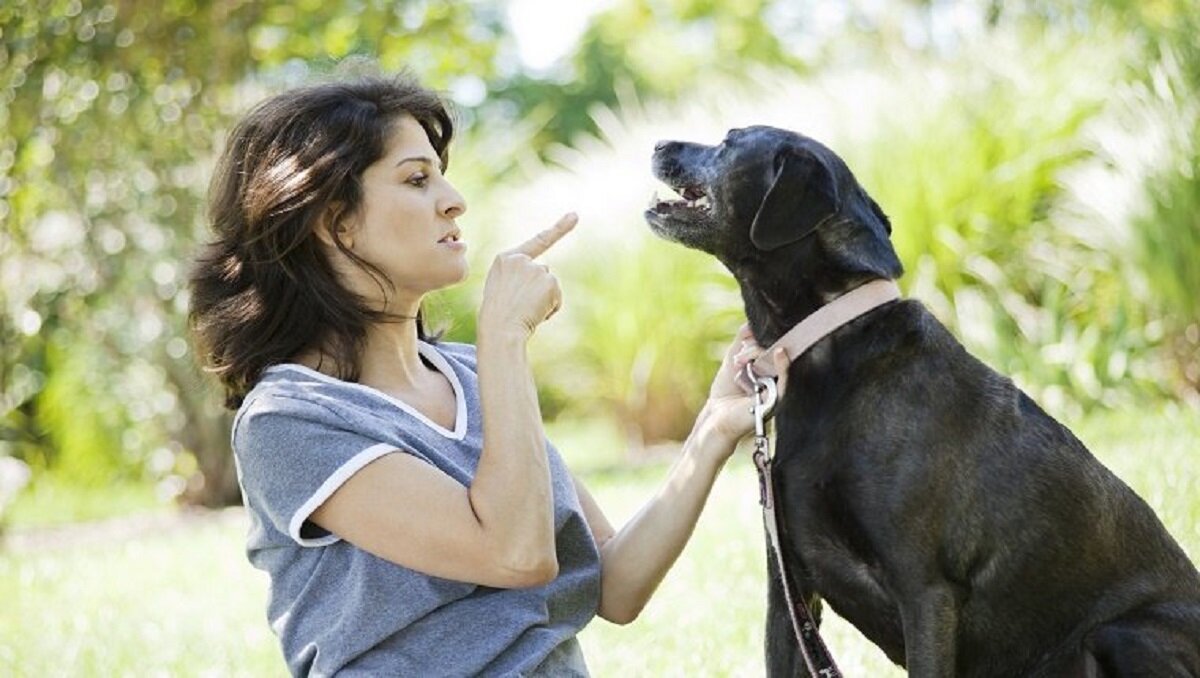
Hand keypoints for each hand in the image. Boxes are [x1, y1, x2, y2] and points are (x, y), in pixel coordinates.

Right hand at [478, 213, 576, 339]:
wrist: (501, 328)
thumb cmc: (498, 315)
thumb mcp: (501, 288)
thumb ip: (519, 275)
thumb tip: (544, 272)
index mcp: (505, 258)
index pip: (537, 241)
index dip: (559, 228)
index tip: (575, 216)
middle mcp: (521, 259)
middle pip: (543, 272)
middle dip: (538, 289)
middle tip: (520, 305)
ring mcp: (537, 269)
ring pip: (550, 286)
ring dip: (544, 300)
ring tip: (525, 310)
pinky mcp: (549, 282)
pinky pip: (557, 298)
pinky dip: (550, 308)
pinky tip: (536, 313)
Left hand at [696, 324, 791, 452]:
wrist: (717, 416)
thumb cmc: (726, 390)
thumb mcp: (733, 358)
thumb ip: (743, 339)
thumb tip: (752, 322)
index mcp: (772, 367)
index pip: (775, 343)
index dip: (763, 337)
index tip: (746, 340)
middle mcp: (779, 377)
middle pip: (777, 350)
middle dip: (756, 348)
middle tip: (739, 358)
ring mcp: (780, 388)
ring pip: (779, 361)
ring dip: (759, 356)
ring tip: (740, 362)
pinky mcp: (779, 399)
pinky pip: (786, 381)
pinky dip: (784, 366)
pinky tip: (780, 353)